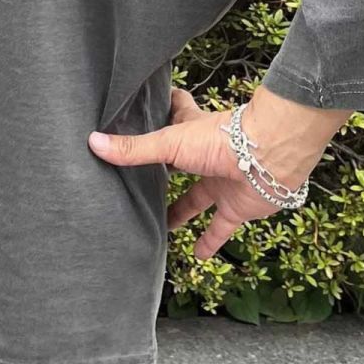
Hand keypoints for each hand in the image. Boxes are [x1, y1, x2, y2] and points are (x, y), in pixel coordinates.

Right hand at [87, 85, 350, 259]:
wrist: (270, 159)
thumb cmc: (221, 140)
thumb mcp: (170, 143)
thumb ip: (134, 149)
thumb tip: (93, 143)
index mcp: (190, 129)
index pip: (175, 111)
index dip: (163, 108)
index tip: (146, 109)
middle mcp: (205, 154)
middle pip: (182, 160)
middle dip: (165, 169)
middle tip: (141, 179)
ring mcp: (221, 180)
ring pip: (197, 197)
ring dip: (182, 211)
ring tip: (162, 223)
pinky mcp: (236, 206)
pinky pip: (220, 227)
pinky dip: (209, 242)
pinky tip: (196, 255)